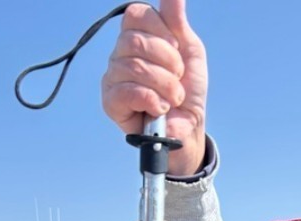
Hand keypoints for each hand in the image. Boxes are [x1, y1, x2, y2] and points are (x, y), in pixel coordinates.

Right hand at [101, 0, 206, 175]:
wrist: (189, 126)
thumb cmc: (187, 88)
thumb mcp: (189, 51)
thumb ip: (177, 21)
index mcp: (137, 36)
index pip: (137, 13)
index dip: (163, 31)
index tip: (177, 49)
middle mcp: (120, 53)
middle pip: (135, 41)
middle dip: (168, 62)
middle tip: (178, 78)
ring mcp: (113, 77)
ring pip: (134, 67)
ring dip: (165, 86)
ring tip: (173, 98)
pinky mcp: (111, 102)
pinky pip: (127, 91)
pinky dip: (152, 100)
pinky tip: (160, 107)